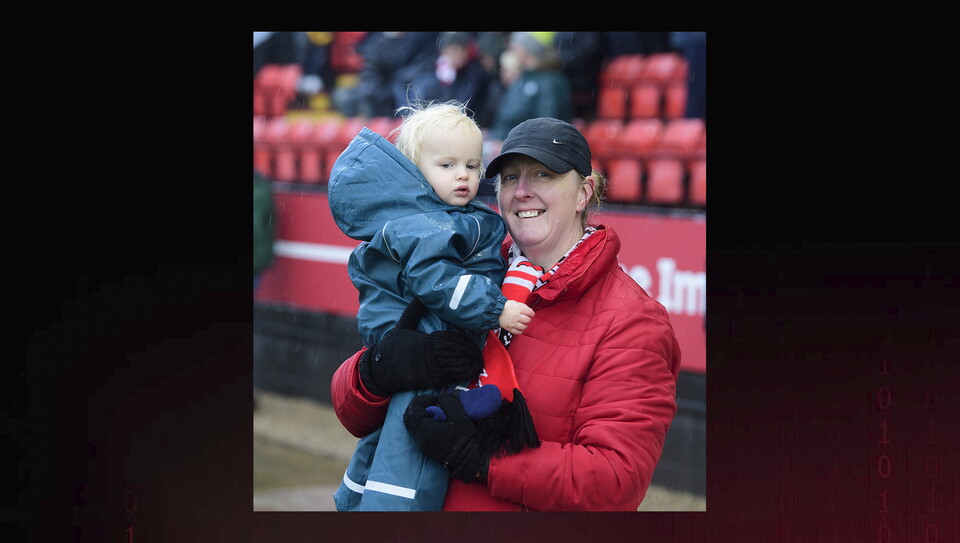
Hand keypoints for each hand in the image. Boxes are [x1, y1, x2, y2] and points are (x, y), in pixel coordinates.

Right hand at [358, 299, 483, 396]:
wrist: (380, 370)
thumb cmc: (392, 346)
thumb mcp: (402, 325)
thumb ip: (413, 311)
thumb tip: (420, 296)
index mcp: (427, 340)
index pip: (452, 339)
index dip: (464, 342)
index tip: (471, 344)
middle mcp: (431, 353)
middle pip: (458, 352)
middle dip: (471, 353)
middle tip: (478, 354)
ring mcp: (432, 368)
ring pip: (457, 364)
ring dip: (470, 364)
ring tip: (478, 363)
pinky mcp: (431, 380)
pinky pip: (452, 376)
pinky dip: (463, 374)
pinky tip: (469, 372)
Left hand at [404, 390, 485, 482]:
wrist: (466, 461)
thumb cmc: (463, 439)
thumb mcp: (459, 416)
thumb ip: (448, 402)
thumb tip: (441, 396)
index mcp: (425, 429)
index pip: (414, 408)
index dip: (423, 399)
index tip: (434, 399)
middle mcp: (419, 437)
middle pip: (409, 416)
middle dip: (418, 406)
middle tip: (431, 403)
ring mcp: (421, 443)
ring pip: (412, 424)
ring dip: (420, 414)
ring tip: (434, 412)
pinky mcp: (426, 447)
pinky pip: (417, 431)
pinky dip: (422, 422)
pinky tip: (436, 422)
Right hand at [498, 299, 534, 334]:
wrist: (496, 311)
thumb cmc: (506, 306)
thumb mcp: (515, 303)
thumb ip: (523, 306)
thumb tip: (529, 311)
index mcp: (519, 309)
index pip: (530, 313)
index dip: (532, 314)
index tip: (531, 314)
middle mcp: (517, 316)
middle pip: (528, 320)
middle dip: (528, 319)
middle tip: (526, 319)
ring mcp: (513, 323)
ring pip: (524, 327)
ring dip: (525, 325)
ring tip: (523, 324)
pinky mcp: (509, 328)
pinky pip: (518, 332)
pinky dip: (520, 331)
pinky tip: (520, 328)